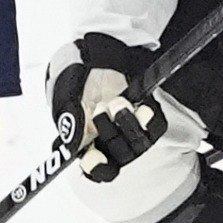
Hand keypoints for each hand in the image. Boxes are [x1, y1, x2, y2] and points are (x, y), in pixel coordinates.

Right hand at [50, 34, 165, 180]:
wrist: (94, 52)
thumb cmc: (76, 77)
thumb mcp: (66, 96)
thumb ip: (69, 122)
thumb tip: (70, 147)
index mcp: (85, 142)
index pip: (95, 170)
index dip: (97, 169)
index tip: (93, 157)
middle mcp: (109, 140)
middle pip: (120, 158)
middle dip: (110, 133)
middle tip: (100, 109)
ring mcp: (129, 128)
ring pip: (139, 145)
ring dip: (127, 123)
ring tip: (116, 101)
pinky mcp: (147, 114)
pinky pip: (156, 127)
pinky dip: (149, 117)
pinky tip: (140, 105)